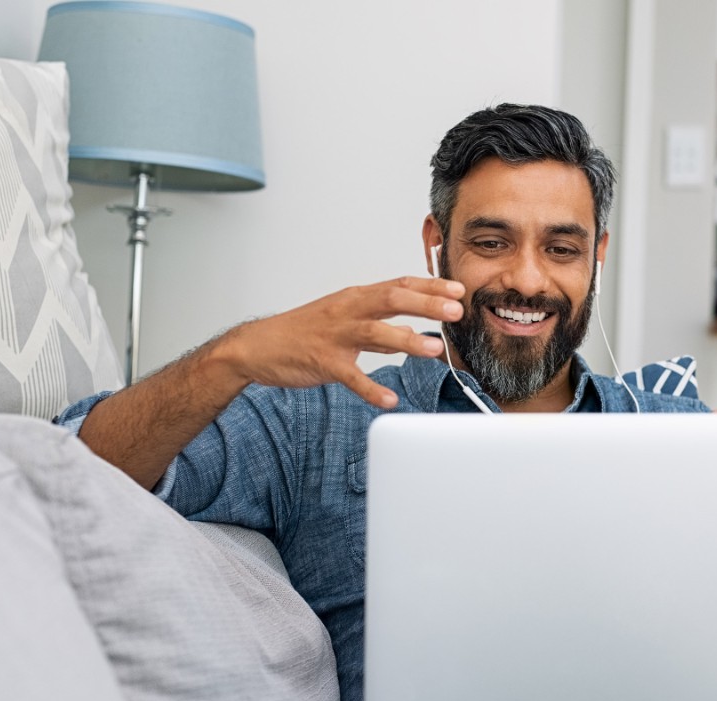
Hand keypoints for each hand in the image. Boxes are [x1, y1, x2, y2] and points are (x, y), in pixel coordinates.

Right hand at [218, 276, 465, 407]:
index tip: (459, 290)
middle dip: (427, 304)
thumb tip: (413, 334)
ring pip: (374, 332)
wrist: (257, 346)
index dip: (431, 286)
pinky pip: (351, 376)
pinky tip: (390, 399)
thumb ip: (381, 328)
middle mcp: (348, 310)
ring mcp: (335, 335)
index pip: (400, 285)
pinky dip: (371, 388)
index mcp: (356, 298)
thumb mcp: (345, 320)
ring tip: (434, 349)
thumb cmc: (304, 332)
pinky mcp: (323, 361)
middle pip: (392, 300)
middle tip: (457, 311)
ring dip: (407, 341)